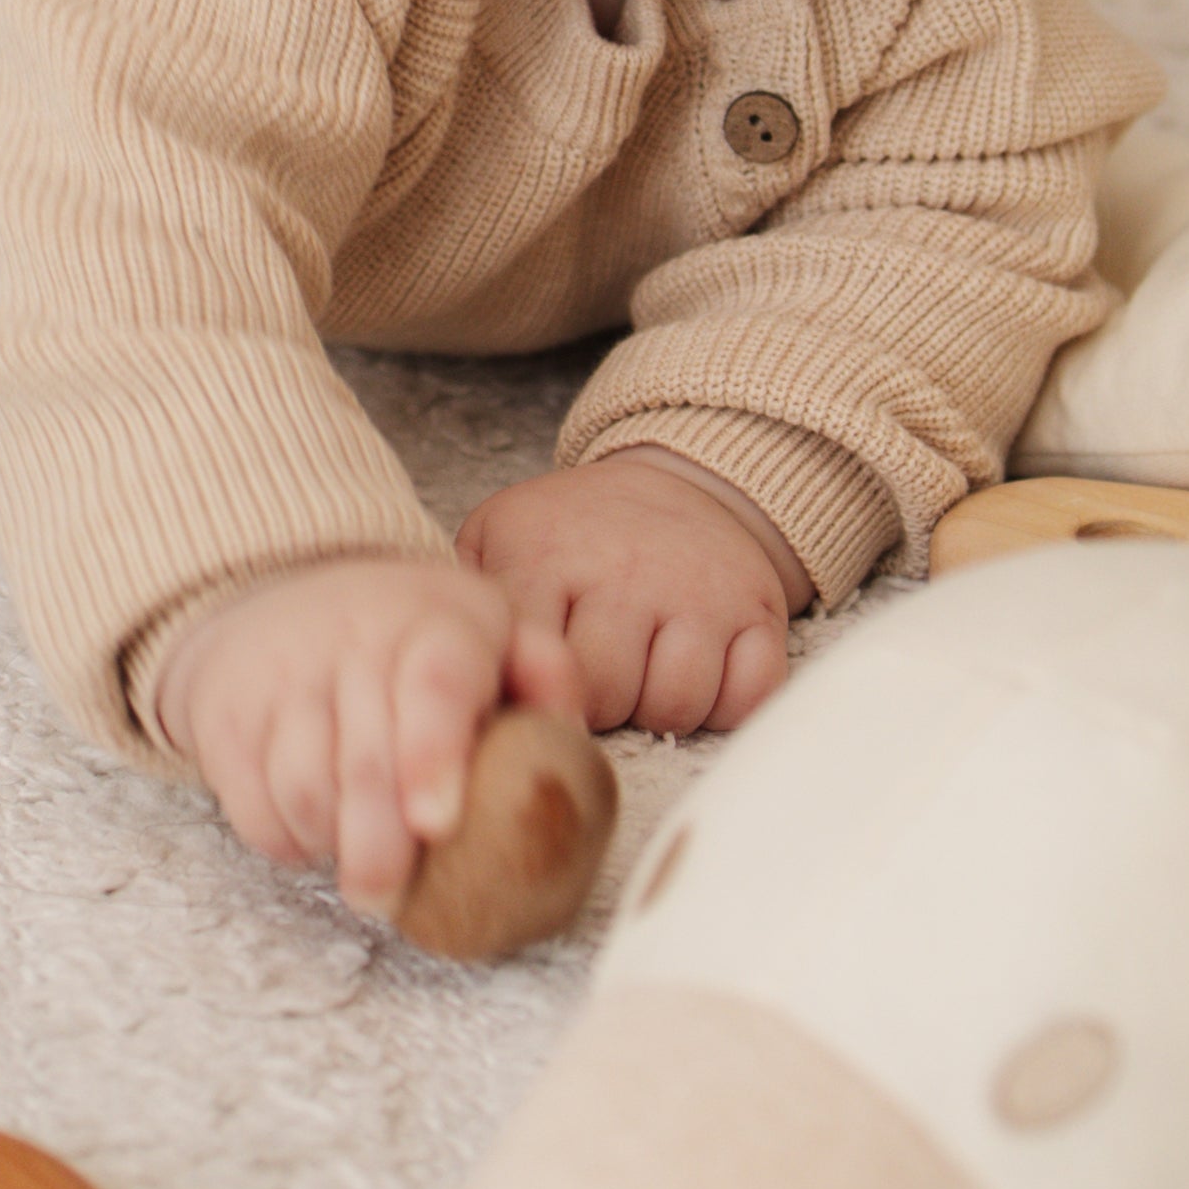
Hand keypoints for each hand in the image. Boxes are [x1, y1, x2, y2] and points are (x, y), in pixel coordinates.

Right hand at [148, 552, 551, 914]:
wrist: (277, 589)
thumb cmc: (412, 635)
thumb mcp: (492, 627)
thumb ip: (546, 674)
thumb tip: (569, 742)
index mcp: (435, 622)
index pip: (433, 686)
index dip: (432, 756)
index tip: (436, 824)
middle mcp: (352, 640)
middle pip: (363, 760)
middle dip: (381, 846)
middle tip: (394, 899)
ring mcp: (280, 675)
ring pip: (301, 788)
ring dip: (333, 846)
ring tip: (364, 866)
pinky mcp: (225, 715)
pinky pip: (249, 804)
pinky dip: (284, 840)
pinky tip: (315, 837)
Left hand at [456, 452, 803, 741]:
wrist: (678, 481)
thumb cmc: (572, 535)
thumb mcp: (497, 539)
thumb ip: (464, 599)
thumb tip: (428, 673)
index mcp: (545, 555)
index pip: (532, 663)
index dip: (532, 695)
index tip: (534, 693)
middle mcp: (627, 570)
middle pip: (608, 696)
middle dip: (597, 707)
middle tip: (596, 679)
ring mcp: (700, 591)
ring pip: (678, 704)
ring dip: (660, 706)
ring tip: (643, 671)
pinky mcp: (761, 610)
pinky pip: (749, 696)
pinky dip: (727, 702)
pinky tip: (700, 672)